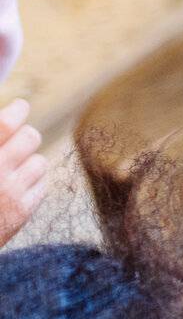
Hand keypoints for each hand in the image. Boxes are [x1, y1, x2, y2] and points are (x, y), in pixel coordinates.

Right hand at [0, 99, 47, 245]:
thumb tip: (7, 120)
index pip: (5, 125)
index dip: (17, 111)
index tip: (20, 107)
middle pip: (30, 137)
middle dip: (24, 136)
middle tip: (17, 140)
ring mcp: (10, 193)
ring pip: (39, 161)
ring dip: (28, 162)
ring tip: (12, 170)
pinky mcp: (22, 211)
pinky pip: (42, 185)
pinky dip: (31, 184)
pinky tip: (15, 189)